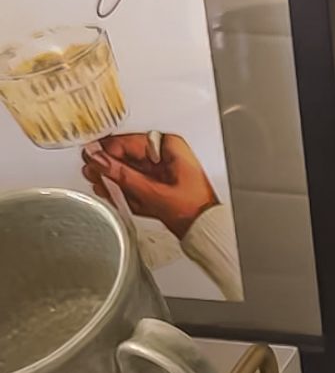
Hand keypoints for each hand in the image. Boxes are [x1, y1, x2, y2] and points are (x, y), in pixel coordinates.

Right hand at [82, 132, 218, 239]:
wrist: (205, 230)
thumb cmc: (192, 209)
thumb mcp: (152, 191)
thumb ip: (122, 175)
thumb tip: (98, 159)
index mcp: (169, 146)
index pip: (129, 141)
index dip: (107, 150)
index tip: (90, 157)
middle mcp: (165, 155)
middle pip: (127, 156)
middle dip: (109, 167)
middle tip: (92, 173)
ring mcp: (162, 170)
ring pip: (129, 171)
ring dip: (115, 180)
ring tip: (101, 186)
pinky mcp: (159, 185)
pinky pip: (136, 183)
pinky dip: (126, 190)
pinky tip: (114, 195)